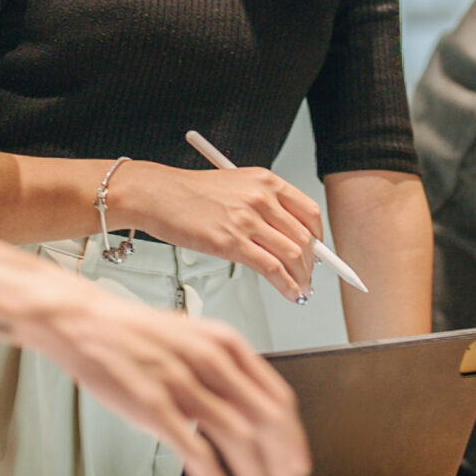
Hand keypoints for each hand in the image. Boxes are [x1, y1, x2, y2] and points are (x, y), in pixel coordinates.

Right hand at [15, 278, 309, 475]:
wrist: (87, 323)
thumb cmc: (140, 337)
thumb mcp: (196, 340)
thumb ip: (227, 374)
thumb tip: (256, 414)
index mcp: (227, 345)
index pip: (278, 398)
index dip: (294, 439)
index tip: (299, 465)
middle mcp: (211, 360)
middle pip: (266, 420)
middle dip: (284, 464)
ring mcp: (182, 382)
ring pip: (237, 439)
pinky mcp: (154, 405)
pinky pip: (195, 450)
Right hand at [118, 160, 322, 301]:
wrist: (157, 194)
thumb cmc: (189, 194)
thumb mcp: (235, 186)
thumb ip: (262, 206)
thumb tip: (286, 237)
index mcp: (265, 181)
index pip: (309, 212)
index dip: (319, 237)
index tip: (318, 252)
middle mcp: (261, 198)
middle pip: (304, 237)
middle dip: (312, 264)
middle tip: (309, 278)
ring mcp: (247, 220)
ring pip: (293, 255)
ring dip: (303, 279)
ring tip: (302, 291)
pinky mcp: (231, 242)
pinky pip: (272, 268)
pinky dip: (287, 285)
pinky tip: (290, 294)